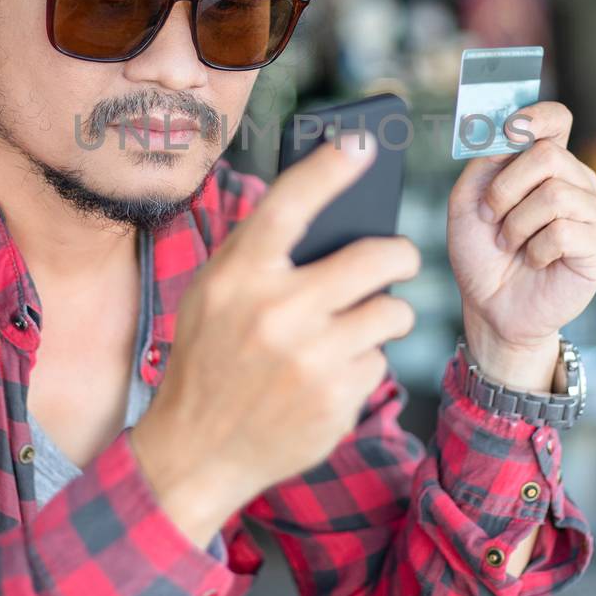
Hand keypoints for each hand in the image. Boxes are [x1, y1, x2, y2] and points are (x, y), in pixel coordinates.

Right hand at [130, 131, 421, 547]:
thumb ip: (261, 255)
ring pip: (392, 311)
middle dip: (400, 254)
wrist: (195, 453)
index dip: (328, 168)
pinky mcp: (336, 400)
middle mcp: (275, 313)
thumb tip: (333, 209)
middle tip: (401, 258)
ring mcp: (310, 360)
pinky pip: (379, 361)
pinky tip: (329, 376)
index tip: (362, 142)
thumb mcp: (212, 296)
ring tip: (360, 323)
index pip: (289, 205)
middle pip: (374, 257)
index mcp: (238, 278)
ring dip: (385, 314)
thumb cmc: (208, 358)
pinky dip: (363, 364)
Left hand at [446, 101, 595, 386]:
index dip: (536, 116)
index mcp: (544, 165)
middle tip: (492, 217)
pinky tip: (534, 260)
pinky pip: (565, 231)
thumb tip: (508, 131)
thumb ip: (485, 161)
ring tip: (511, 245)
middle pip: (549, 154)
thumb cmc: (482, 253)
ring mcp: (592, 213)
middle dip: (506, 188)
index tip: (509, 128)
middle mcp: (575, 182)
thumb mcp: (468, 200)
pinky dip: (537, 248)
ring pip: (555, 194)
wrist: (490, 306)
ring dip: (517, 224)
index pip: (556, 119)